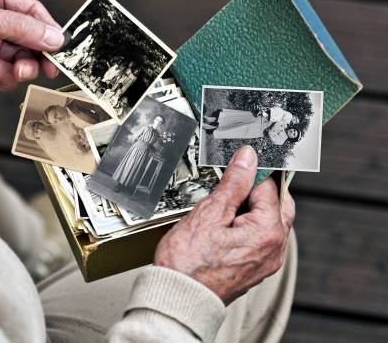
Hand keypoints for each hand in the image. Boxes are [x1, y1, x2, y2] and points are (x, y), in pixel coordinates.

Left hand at [0, 0, 63, 104]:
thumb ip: (20, 28)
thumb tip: (55, 37)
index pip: (31, 10)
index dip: (47, 27)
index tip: (60, 45)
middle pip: (31, 36)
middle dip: (39, 51)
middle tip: (49, 67)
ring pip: (23, 58)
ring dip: (23, 66)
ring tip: (18, 70)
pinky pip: (9, 75)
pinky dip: (6, 75)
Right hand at [153, 145, 294, 304]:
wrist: (178, 296)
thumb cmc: (189, 262)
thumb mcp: (210, 212)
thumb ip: (234, 183)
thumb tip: (247, 159)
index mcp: (268, 231)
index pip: (268, 186)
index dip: (250, 171)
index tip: (235, 164)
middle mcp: (274, 249)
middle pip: (278, 204)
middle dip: (258, 188)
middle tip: (234, 180)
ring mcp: (265, 262)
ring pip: (269, 222)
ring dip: (253, 207)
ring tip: (223, 204)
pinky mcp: (254, 270)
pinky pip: (260, 239)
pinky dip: (249, 226)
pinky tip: (225, 225)